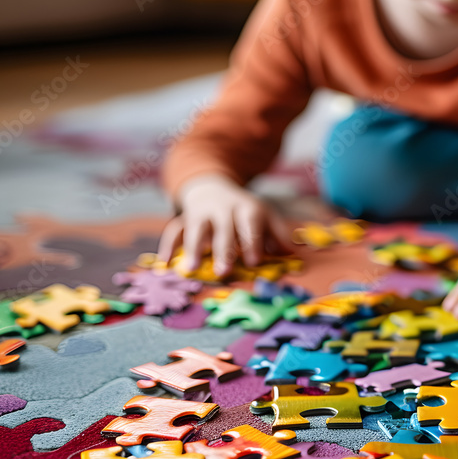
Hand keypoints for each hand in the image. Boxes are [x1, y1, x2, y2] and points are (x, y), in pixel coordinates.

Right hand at [158, 174, 294, 276]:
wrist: (212, 186)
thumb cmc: (244, 211)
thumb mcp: (264, 215)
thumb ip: (278, 234)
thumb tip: (293, 253)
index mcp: (247, 209)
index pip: (250, 225)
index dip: (252, 242)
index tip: (253, 261)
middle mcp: (223, 210)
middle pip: (223, 230)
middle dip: (223, 251)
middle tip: (224, 272)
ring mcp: (202, 213)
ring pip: (196, 230)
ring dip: (192, 249)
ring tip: (190, 270)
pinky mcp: (184, 219)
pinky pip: (173, 231)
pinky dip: (167, 247)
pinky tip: (164, 264)